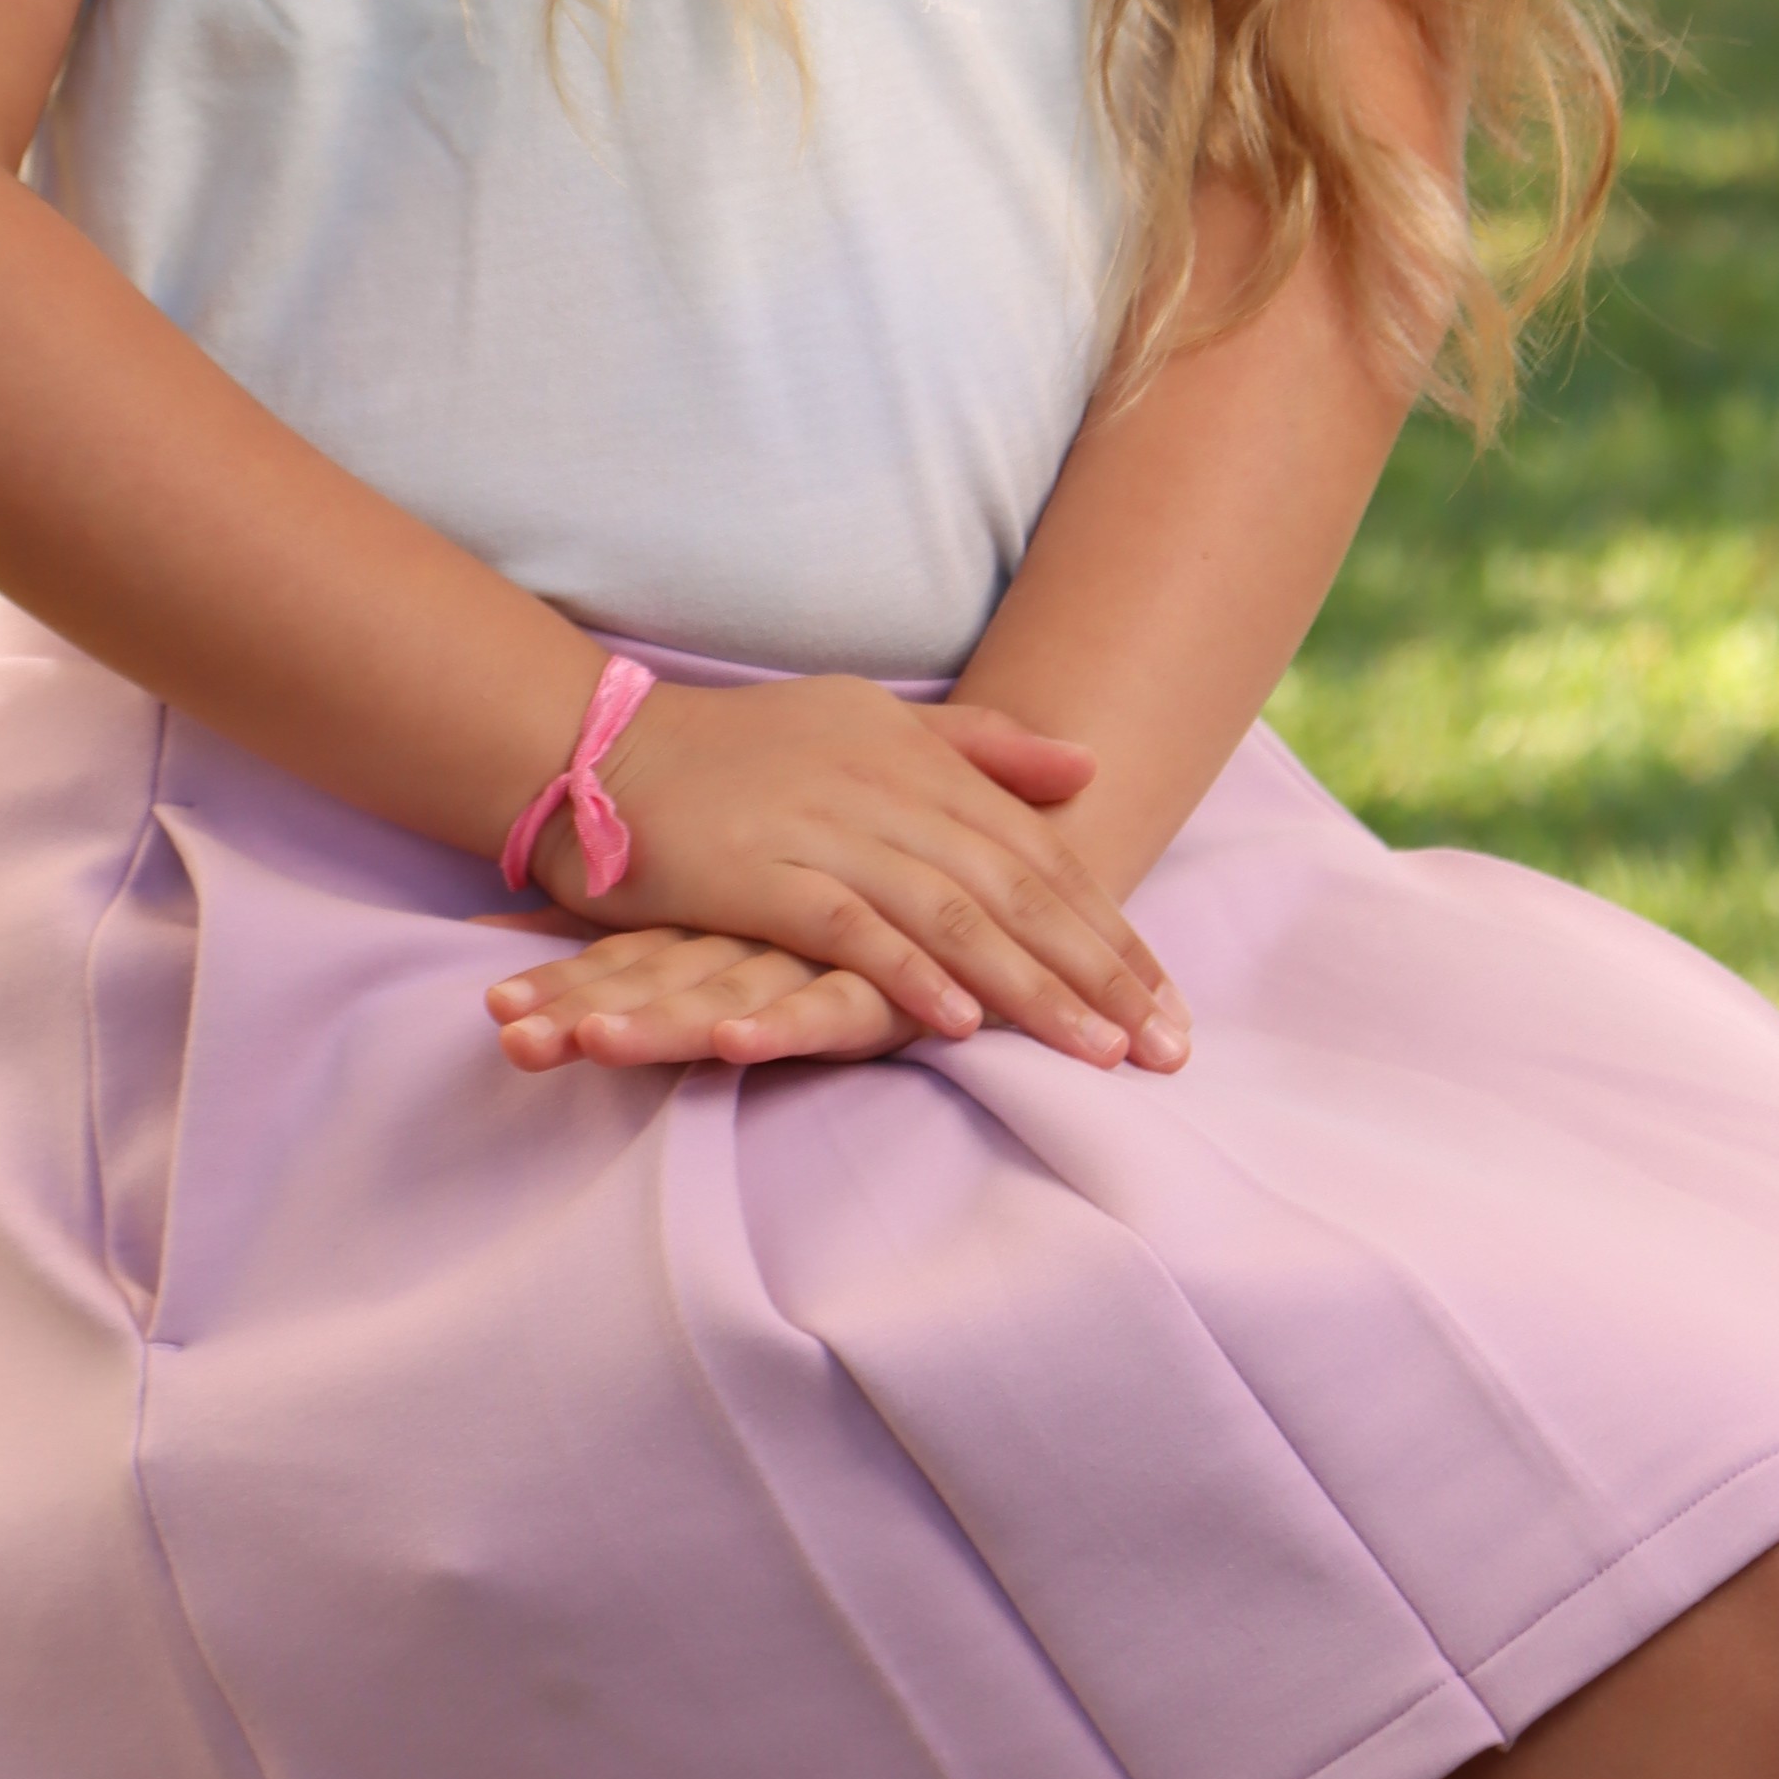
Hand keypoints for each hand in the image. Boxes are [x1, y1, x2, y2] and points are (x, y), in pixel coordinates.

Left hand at [484, 927, 909, 1071]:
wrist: (989, 866)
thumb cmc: (858, 900)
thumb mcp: (758, 916)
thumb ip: (656, 932)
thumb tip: (515, 925)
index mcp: (716, 917)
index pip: (623, 952)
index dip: (557, 977)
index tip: (489, 1006)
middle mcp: (751, 936)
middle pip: (653, 979)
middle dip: (580, 1012)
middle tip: (510, 1038)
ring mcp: (813, 958)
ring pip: (723, 994)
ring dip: (657, 1024)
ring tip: (590, 1044)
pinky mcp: (882, 992)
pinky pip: (825, 1009)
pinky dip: (781, 1026)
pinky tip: (735, 1042)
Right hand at [510, 676, 1191, 1072]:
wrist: (609, 749)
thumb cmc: (744, 748)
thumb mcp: (871, 725)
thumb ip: (978, 747)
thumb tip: (1086, 762)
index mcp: (919, 756)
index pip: (1038, 851)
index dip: (1109, 927)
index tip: (1168, 1001)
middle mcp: (887, 786)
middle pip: (1016, 887)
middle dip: (1100, 969)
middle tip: (1167, 1047)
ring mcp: (827, 828)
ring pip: (954, 913)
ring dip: (1034, 988)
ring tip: (1101, 1052)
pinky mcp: (764, 871)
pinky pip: (851, 929)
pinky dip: (909, 973)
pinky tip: (963, 1024)